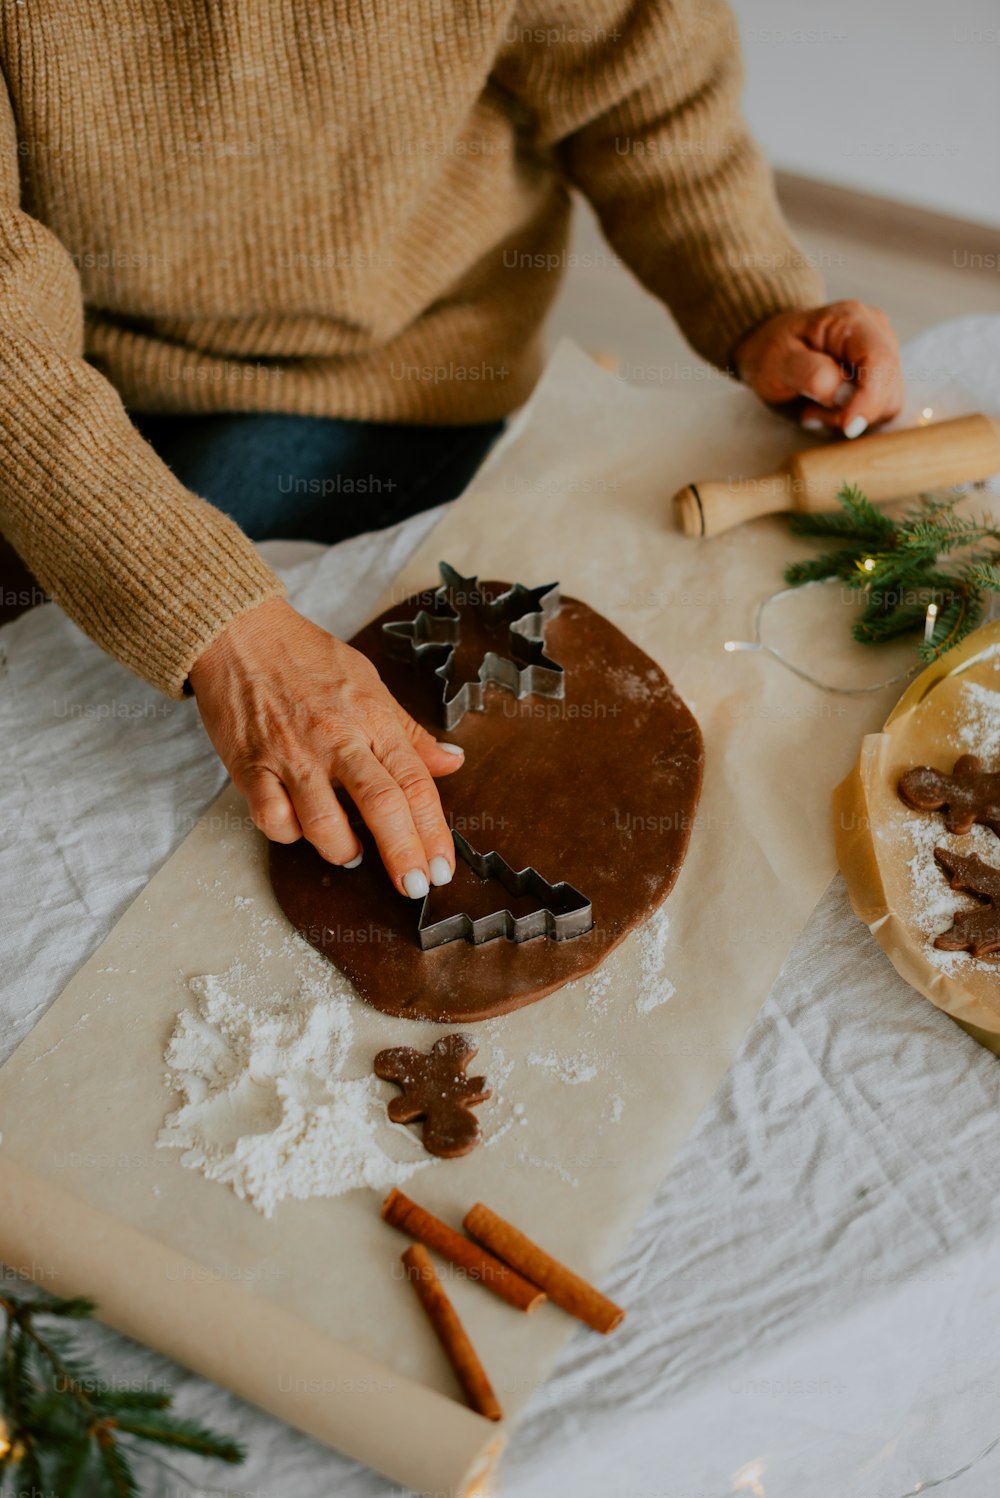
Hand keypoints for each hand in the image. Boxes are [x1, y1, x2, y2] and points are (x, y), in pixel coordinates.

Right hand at [188, 596, 464, 898]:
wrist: (239, 632)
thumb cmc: (306, 656)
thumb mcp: (370, 683)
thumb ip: (409, 730)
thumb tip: (453, 762)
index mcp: (373, 719)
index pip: (415, 783)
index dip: (433, 831)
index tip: (441, 868)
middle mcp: (337, 739)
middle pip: (381, 805)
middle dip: (403, 854)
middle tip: (415, 887)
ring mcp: (292, 755)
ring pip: (324, 823)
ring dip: (343, 851)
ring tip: (354, 856)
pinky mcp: (250, 766)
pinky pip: (272, 818)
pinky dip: (289, 835)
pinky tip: (300, 831)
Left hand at [733, 300, 903, 438]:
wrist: (771, 346)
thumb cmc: (772, 350)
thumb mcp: (779, 361)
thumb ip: (812, 375)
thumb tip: (844, 395)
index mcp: (852, 319)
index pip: (880, 363)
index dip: (870, 400)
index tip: (847, 427)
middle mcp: (877, 331)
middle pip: (889, 387)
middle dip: (853, 412)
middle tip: (810, 415)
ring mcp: (884, 352)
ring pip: (888, 402)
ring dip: (850, 416)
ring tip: (814, 410)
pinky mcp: (881, 374)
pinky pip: (880, 407)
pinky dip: (854, 416)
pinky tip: (826, 409)